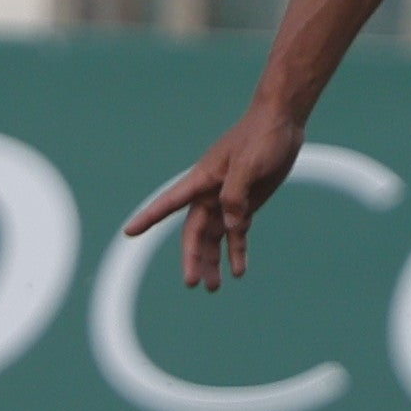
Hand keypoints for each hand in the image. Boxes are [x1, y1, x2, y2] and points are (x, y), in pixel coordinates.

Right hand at [123, 105, 305, 290]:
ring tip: (214, 288)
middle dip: (192, 258)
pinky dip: (237, 252)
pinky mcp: (246, 203)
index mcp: (202, 180)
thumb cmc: (260, 137)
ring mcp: (228, 199)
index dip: (148, 217)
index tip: (128, 232)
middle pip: (195, 232)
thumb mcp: (248, 166)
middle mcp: (210, 193)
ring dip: (213, 261)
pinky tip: (239, 271)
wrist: (282, 122)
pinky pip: (237, 233)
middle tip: (192, 284)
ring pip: (214, 237)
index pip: (169, 202)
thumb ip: (235, 197)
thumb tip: (232, 228)